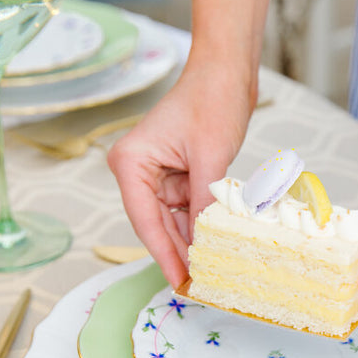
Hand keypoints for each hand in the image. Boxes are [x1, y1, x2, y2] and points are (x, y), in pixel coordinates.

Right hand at [107, 58, 253, 286]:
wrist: (226, 71)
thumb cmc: (212, 101)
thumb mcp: (211, 159)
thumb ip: (205, 205)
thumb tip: (207, 245)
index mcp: (131, 163)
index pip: (145, 221)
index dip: (164, 255)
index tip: (180, 282)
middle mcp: (137, 170)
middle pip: (157, 225)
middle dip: (179, 253)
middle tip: (198, 285)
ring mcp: (156, 173)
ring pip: (173, 220)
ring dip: (193, 241)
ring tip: (211, 271)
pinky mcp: (176, 174)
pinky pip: (187, 208)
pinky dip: (201, 224)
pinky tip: (216, 245)